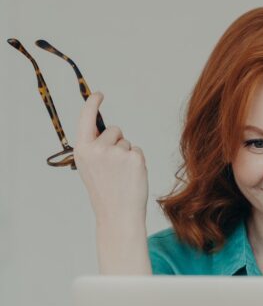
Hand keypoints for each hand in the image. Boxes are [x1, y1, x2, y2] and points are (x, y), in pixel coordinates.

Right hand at [74, 92, 148, 227]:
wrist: (117, 212)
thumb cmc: (104, 189)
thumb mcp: (89, 165)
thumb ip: (93, 146)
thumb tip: (104, 127)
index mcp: (82, 149)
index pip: (86, 118)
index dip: (92, 104)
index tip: (99, 94)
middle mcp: (97, 148)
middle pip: (114, 130)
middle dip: (116, 142)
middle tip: (113, 167)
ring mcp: (116, 152)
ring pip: (127, 142)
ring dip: (126, 154)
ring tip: (121, 174)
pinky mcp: (134, 157)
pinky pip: (137, 150)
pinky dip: (136, 161)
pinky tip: (130, 175)